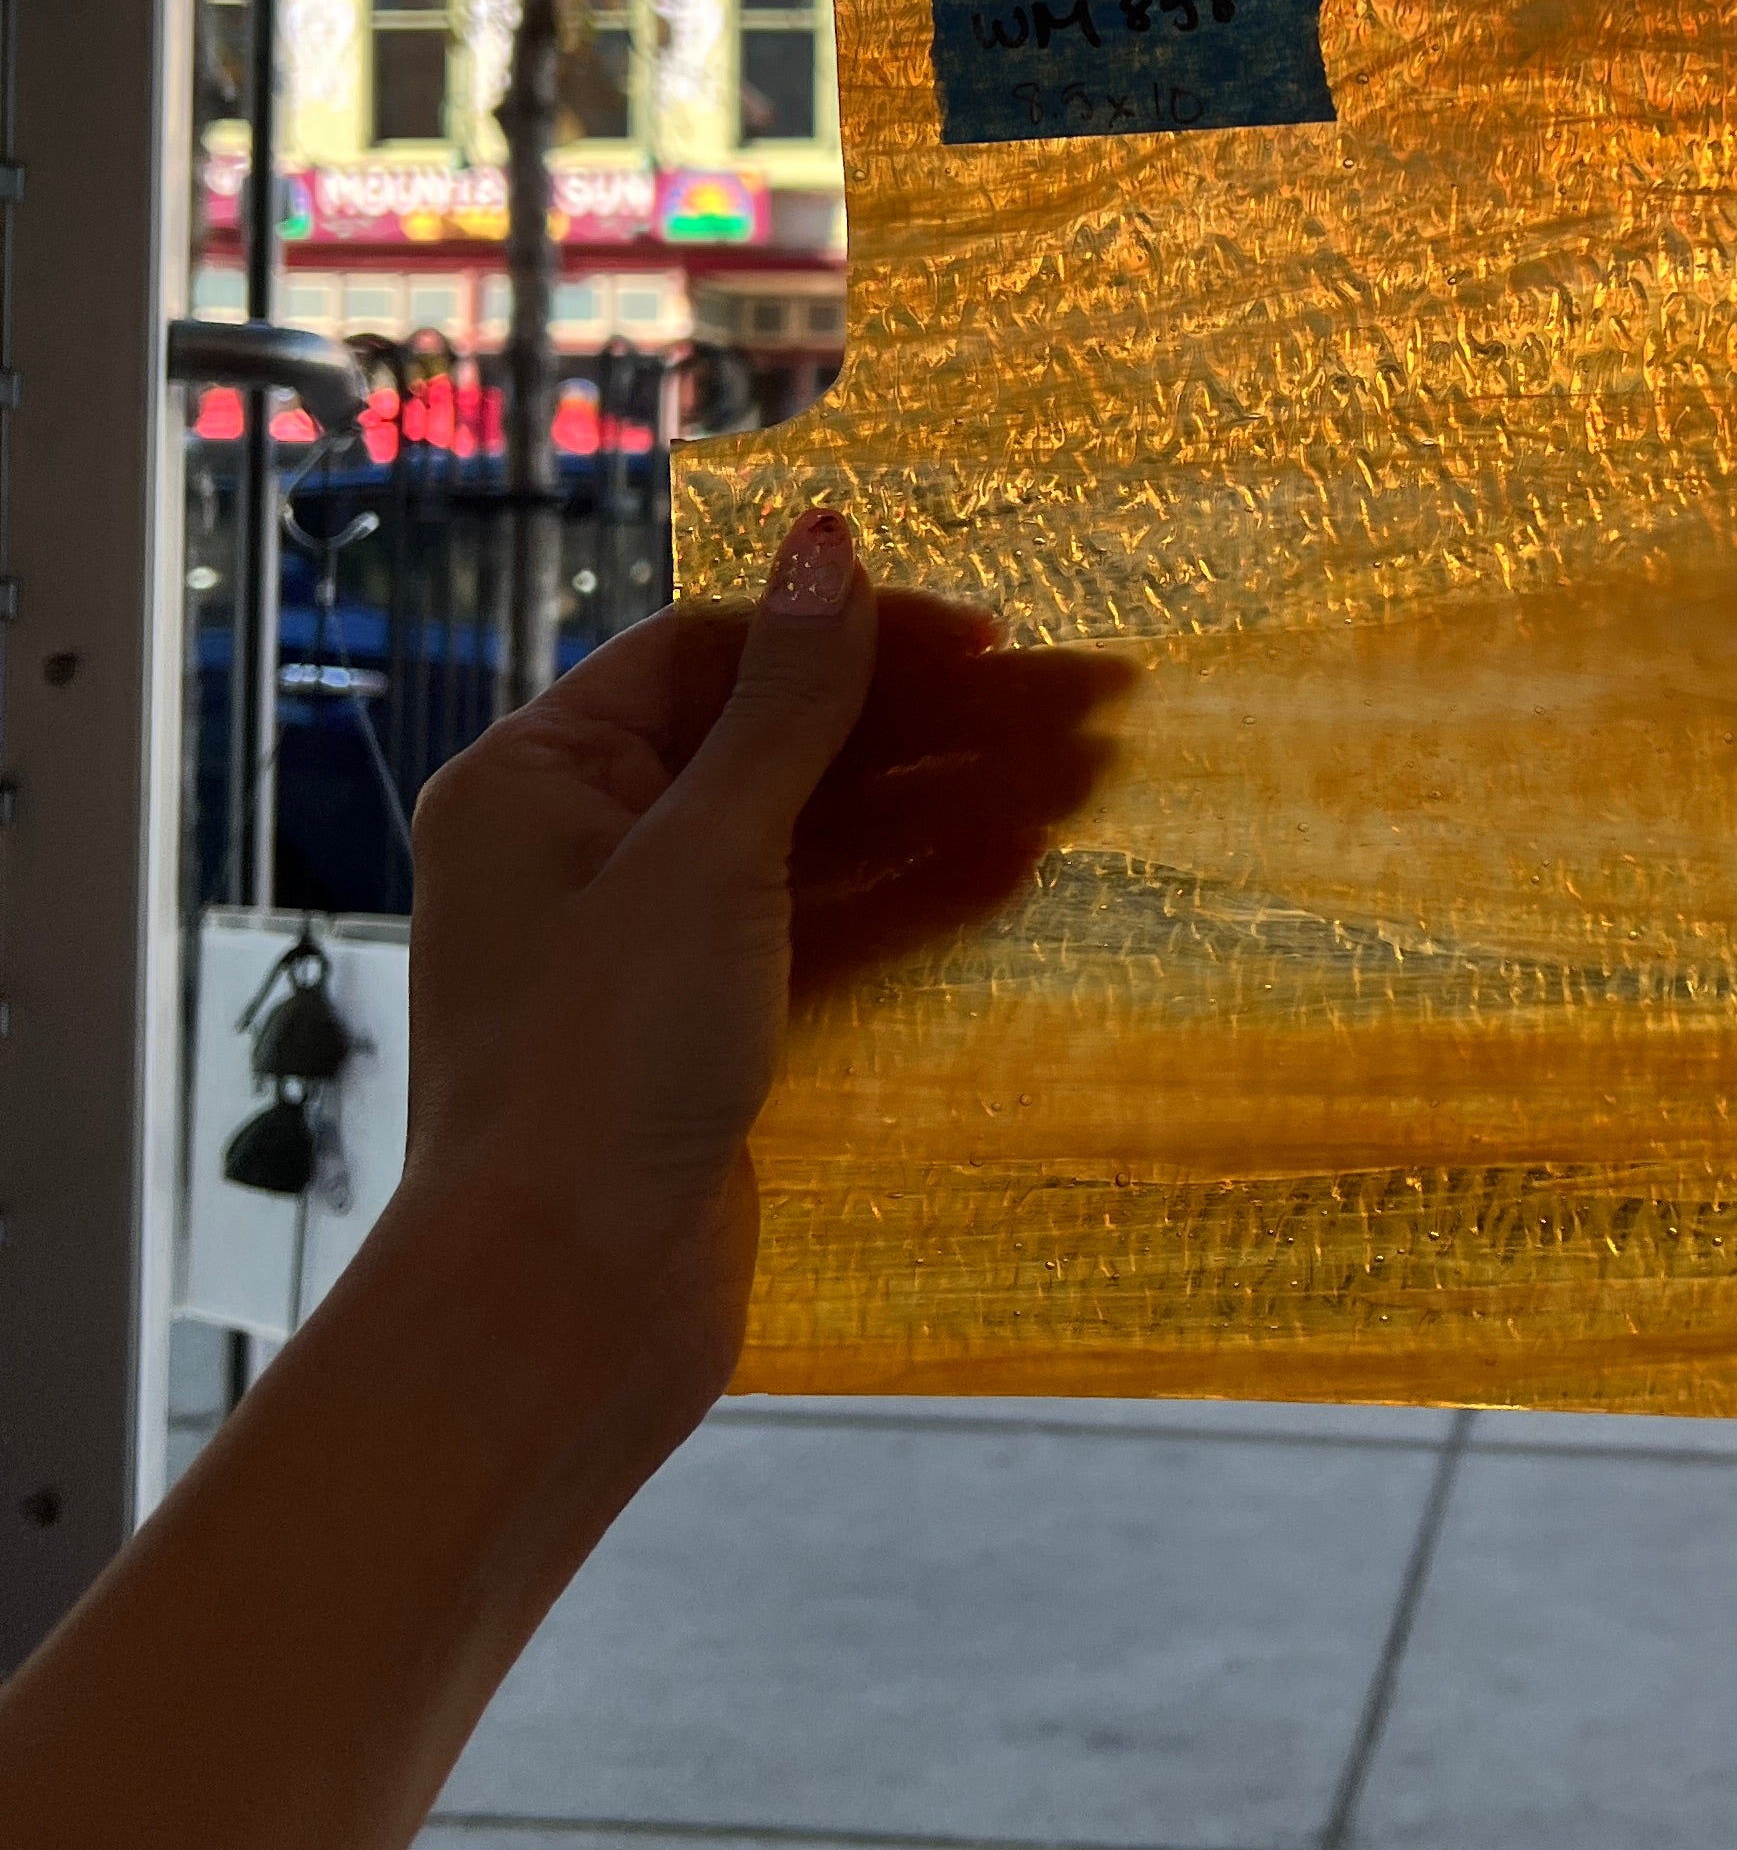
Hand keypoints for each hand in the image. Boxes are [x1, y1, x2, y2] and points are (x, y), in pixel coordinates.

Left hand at [393, 510, 1128, 1427]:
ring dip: (944, 804)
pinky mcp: (708, 1033)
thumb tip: (830, 546)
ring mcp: (648, 946)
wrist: (563, 1303)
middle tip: (1086, 703)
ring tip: (1084, 777)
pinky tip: (1017, 864)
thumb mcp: (704, 859)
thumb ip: (789, 708)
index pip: (714, 659)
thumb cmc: (597, 1070)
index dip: (853, 641)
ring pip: (818, 841)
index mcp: (537, 780)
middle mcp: (582, 849)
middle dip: (932, 724)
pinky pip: (823, 931)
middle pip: (782, 746)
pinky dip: (914, 895)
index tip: (988, 641)